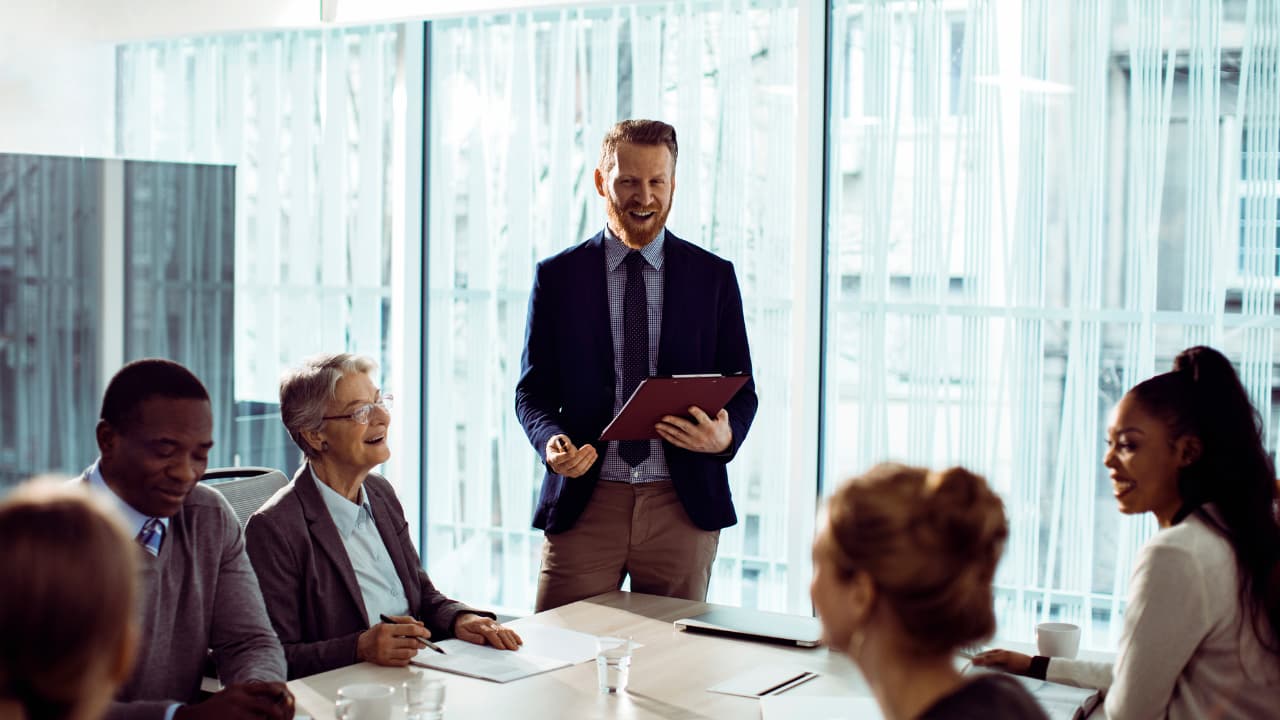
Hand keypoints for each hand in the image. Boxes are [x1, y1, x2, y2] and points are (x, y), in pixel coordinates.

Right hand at [176, 681, 293, 719]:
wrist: (190, 718)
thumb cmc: (212, 709)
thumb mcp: (229, 694)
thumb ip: (246, 694)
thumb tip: (269, 695)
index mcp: (239, 689)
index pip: (267, 688)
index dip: (279, 695)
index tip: (285, 699)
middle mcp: (238, 699)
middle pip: (269, 707)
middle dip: (278, 716)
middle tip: (282, 718)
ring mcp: (235, 712)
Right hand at [358, 615, 430, 665]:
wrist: (361, 646)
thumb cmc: (376, 633)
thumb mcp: (388, 621)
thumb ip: (405, 620)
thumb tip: (421, 625)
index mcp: (386, 629)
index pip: (410, 629)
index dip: (422, 631)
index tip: (427, 633)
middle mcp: (385, 641)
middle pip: (411, 642)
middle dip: (421, 642)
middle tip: (423, 641)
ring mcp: (385, 653)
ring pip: (409, 653)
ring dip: (415, 650)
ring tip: (414, 647)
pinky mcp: (385, 662)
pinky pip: (403, 662)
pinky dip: (409, 658)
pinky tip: (407, 653)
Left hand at [454, 612, 522, 650]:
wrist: (463, 617)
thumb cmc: (463, 628)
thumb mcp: (462, 634)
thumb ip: (472, 637)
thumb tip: (483, 641)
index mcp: (480, 625)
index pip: (490, 633)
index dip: (497, 640)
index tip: (502, 648)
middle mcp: (489, 622)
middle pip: (500, 631)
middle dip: (507, 641)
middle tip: (513, 649)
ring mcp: (494, 622)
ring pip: (505, 630)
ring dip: (512, 638)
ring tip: (516, 647)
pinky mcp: (497, 624)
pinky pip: (507, 629)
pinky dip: (513, 634)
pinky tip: (518, 640)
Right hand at [546, 434, 597, 477]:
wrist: (558, 452)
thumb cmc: (557, 444)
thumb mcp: (556, 439)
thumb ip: (561, 441)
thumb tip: (569, 445)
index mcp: (551, 459)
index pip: (558, 459)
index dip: (566, 455)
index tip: (574, 449)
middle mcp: (558, 468)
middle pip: (571, 464)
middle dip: (582, 455)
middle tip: (590, 447)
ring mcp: (566, 473)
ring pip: (578, 469)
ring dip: (588, 459)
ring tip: (593, 451)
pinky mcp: (573, 474)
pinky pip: (582, 470)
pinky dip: (589, 463)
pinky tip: (594, 455)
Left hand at [655, 407, 731, 453]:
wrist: (721, 447)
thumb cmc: (721, 430)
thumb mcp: (724, 420)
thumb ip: (721, 412)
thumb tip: (715, 405)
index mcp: (709, 427)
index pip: (703, 419)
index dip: (697, 413)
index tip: (690, 408)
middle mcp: (700, 435)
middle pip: (685, 427)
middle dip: (674, 421)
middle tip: (664, 417)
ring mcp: (693, 442)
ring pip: (678, 435)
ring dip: (667, 429)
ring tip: (658, 425)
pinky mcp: (689, 446)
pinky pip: (676, 442)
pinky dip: (667, 437)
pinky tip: (661, 432)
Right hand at [972, 648, 1033, 675]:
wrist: (1033, 668)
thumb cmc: (1019, 661)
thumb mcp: (1004, 658)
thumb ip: (990, 658)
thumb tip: (975, 659)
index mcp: (995, 652)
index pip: (980, 655)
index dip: (974, 660)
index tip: (968, 667)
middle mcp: (996, 658)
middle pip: (982, 662)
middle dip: (977, 667)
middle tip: (972, 675)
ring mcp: (999, 665)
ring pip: (987, 669)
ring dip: (984, 672)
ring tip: (979, 678)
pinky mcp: (1003, 672)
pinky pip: (993, 674)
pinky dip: (990, 676)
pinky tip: (989, 680)